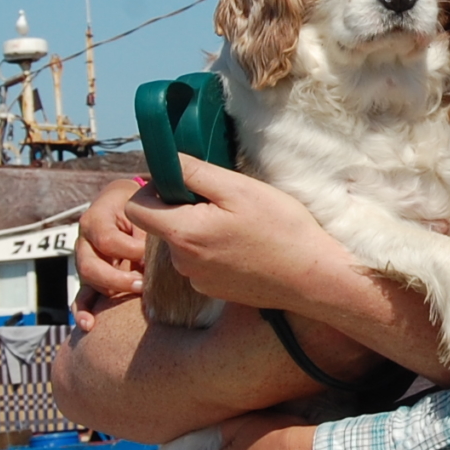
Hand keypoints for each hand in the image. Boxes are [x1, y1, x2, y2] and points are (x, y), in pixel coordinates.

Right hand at [75, 178, 150, 309]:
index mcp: (95, 220)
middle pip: (91, 266)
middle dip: (119, 279)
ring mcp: (84, 260)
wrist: (124, 205)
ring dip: (111, 291)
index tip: (151, 257)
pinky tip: (88, 325)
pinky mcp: (89, 277)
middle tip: (143, 284)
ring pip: (88, 281)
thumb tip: (153, 259)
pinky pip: (81, 296)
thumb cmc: (137, 208)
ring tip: (136, 295)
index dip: (131, 251)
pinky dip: (83, 311)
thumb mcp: (141, 210)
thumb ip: (144, 231)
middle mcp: (84, 241)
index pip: (107, 241)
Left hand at [120, 157, 347, 311]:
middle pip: (161, 224)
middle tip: (224, 201)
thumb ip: (194, 172)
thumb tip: (164, 160)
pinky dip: (213, 250)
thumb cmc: (281, 229)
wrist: (313, 278)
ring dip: (200, 228)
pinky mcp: (212, 290)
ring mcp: (196, 280)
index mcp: (182, 233)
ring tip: (239, 225)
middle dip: (183, 207)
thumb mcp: (238, 188)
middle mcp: (181, 261)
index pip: (136, 207)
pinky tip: (245, 247)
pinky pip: (199, 261)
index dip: (154, 188)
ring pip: (182, 242)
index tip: (185, 182)